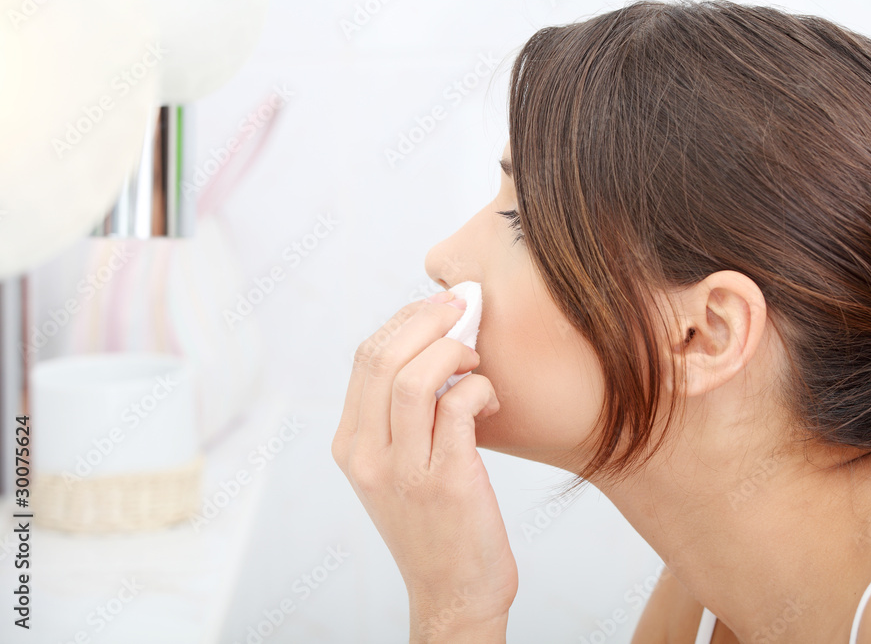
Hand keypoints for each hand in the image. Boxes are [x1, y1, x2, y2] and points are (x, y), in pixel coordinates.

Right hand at [332, 292, 516, 640]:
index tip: (437, 306)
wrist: (453, 594)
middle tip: (462, 308)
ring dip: (454, 352)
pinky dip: (480, 389)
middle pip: (382, 357)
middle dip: (427, 318)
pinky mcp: (447, 482)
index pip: (365, 358)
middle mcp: (367, 457)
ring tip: (476, 361)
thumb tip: (433, 345)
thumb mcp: (396, 468)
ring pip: (414, 377)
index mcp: (350, 446)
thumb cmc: (435, 523)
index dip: (404, 319)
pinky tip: (490, 400)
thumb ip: (400, 415)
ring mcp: (404, 471)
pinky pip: (459, 407)